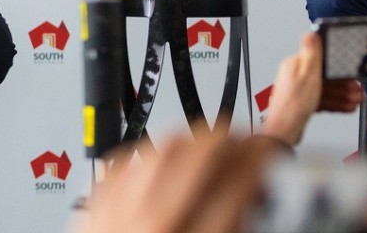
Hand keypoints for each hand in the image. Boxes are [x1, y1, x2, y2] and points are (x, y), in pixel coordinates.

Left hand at [78, 128, 274, 232]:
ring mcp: (118, 217)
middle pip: (198, 157)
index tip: (271, 157)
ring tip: (208, 147)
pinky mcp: (94, 211)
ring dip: (191, 142)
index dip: (263, 162)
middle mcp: (156, 228)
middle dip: (229, 142)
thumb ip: (235, 229)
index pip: (239, 187)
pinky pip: (124, 166)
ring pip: (159, 152)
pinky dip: (148, 158)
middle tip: (244, 145)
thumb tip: (257, 202)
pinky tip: (163, 162)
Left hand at [262, 33, 359, 145]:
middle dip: (343, 83)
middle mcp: (295, 75)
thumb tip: (311, 33)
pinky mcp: (302, 102)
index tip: (350, 70)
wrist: (284, 132)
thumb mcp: (307, 75)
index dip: (337, 65)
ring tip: (356, 99)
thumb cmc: (292, 105)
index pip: (320, 60)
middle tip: (357, 88)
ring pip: (325, 88)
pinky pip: (321, 99)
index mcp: (295, 64)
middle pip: (324, 75)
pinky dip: (334, 102)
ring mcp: (299, 90)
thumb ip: (311, 54)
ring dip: (342, 94)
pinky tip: (346, 106)